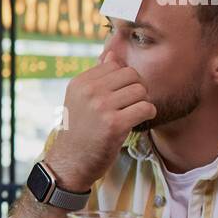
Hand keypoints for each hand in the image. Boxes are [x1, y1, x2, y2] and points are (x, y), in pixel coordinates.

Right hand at [43, 55, 155, 191]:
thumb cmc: (79, 131)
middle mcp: (89, 92)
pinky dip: (147, 115)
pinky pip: (146, 108)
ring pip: (140, 91)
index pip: (116, 65)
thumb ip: (96, 77)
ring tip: (133, 114)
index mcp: (80, 83)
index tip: (120, 96)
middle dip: (137, 89)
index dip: (124, 80)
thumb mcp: (80, 100)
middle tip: (132, 104)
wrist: (70, 162)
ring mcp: (101, 107)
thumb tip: (111, 54)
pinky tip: (137, 122)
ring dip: (142, 103)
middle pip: (131, 75)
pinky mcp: (114, 125)